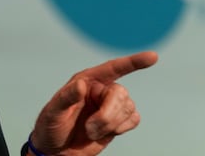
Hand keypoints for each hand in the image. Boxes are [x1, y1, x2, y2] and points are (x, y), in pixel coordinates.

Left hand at [28, 51, 157, 155]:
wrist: (57, 149)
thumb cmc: (51, 126)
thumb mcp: (53, 112)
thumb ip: (67, 97)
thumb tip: (81, 85)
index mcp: (86, 80)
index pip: (113, 68)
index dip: (133, 62)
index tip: (153, 57)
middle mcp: (101, 89)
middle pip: (120, 94)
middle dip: (108, 115)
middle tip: (89, 129)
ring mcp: (111, 104)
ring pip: (129, 108)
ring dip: (111, 124)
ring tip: (91, 132)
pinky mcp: (119, 120)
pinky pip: (134, 119)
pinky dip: (121, 128)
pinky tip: (106, 132)